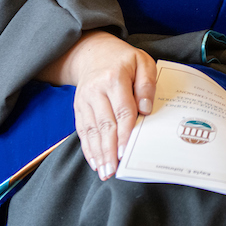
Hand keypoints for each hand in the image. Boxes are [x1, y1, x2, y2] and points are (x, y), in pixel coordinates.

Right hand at [41, 30, 155, 180]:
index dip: (124, 133)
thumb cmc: (125, 60)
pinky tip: (95, 162)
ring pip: (91, 131)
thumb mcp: (143, 62)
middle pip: (104, 124)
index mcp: (114, 78)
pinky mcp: (78, 108)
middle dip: (109, 150)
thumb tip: (146, 109)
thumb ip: (147, 84)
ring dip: (98, 153)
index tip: (126, 152)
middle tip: (114, 170)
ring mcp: (84, 100)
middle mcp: (95, 91)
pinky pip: (82, 131)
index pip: (122, 111)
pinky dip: (88, 148)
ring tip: (105, 172)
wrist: (94, 53)